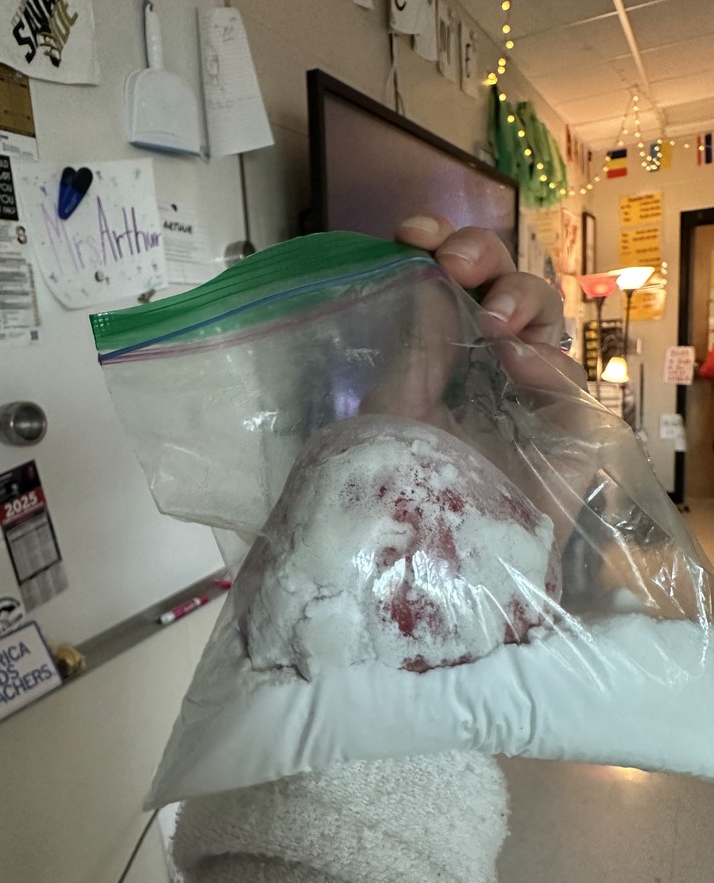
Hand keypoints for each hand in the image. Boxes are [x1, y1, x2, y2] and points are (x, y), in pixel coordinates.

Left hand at [391, 216, 593, 551]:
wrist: (426, 566)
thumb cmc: (398, 491)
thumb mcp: (393, 407)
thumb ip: (419, 345)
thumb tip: (429, 280)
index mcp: (441, 363)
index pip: (453, 293)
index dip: (441, 252)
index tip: (412, 233)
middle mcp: (486, 374)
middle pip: (504, 293)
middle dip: (483, 260)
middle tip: (455, 261)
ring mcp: (529, 404)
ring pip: (546, 324)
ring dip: (520, 300)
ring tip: (492, 318)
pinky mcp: (568, 439)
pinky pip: (572, 386)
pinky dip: (547, 364)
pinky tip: (517, 362)